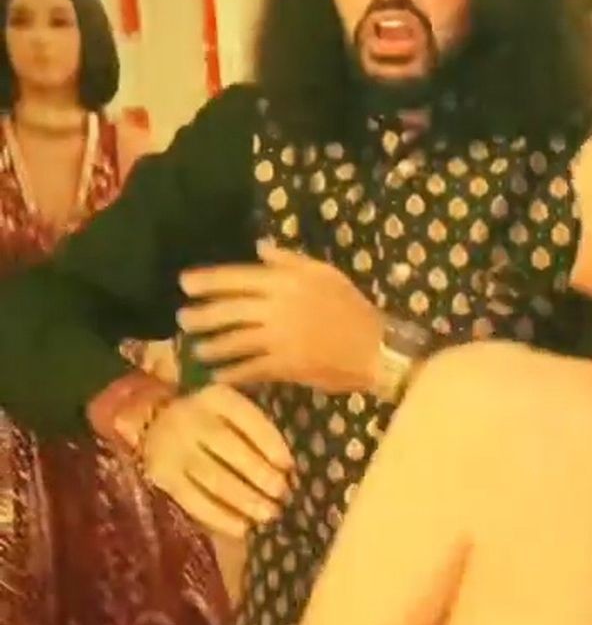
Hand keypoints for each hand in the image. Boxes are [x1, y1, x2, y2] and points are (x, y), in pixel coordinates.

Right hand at [142, 385, 293, 539]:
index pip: (248, 418)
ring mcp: (173, 449)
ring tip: (269, 514)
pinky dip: (221, 517)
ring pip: (213, 477)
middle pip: (229, 448)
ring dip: (245, 499)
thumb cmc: (210, 420)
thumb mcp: (232, 411)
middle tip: (282, 494)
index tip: (290, 466)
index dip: (271, 443)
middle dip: (260, 474)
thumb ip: (257, 431)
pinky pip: (194, 500)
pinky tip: (243, 529)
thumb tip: (288, 469)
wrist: (154, 422)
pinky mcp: (162, 476)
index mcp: (216, 398)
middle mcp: (191, 418)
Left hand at [178, 242, 382, 393]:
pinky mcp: (285, 366)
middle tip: (182, 319)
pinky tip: (218, 375)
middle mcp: (277, 308)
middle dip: (201, 315)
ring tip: (196, 349)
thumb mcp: (324, 273)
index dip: (207, 281)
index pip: (237, 277)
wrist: (375, 347)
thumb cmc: (350, 307)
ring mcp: (280, 339)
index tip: (184, 284)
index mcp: (286, 281)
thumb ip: (289, 261)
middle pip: (228, 310)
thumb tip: (259, 249)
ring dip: (211, 346)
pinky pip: (251, 369)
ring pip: (235, 341)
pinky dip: (232, 373)